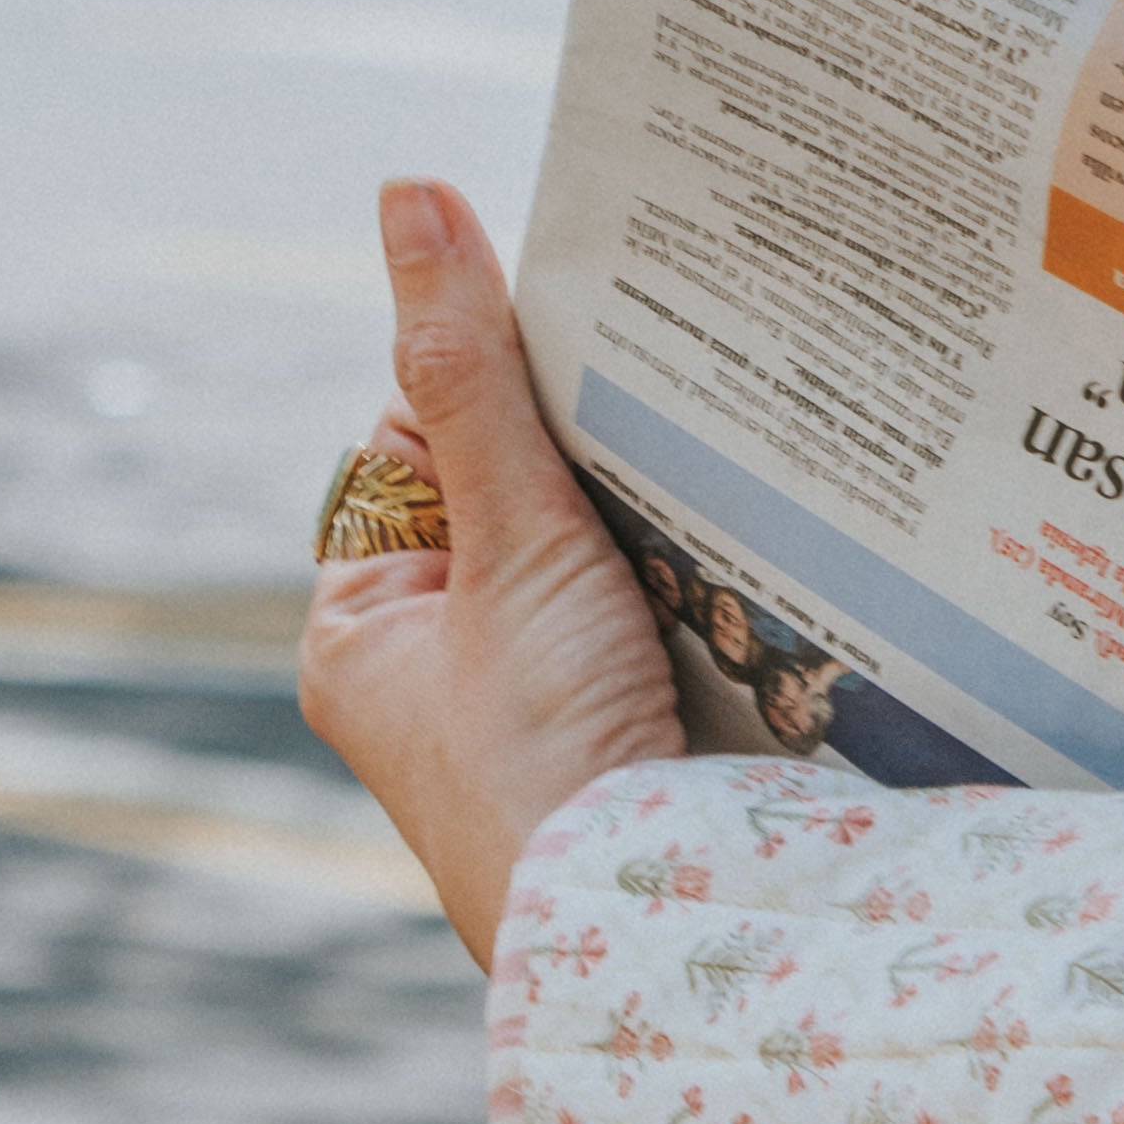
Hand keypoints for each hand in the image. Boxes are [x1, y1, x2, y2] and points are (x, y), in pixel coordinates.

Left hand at [297, 180, 682, 963]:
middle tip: (668, 403)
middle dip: (594, 454)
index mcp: (365, 630)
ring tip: (718, 477)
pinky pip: (668, 609)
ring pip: (604, 546)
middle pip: (520, 488)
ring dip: (662, 514)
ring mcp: (541, 704)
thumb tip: (408, 193)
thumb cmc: (542, 758)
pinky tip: (759, 543)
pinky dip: (709, 578)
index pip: (420, 438)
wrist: (663, 930)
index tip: (585, 345)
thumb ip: (472, 370)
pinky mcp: (635, 729)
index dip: (497, 387)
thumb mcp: (509, 539)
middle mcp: (441, 669)